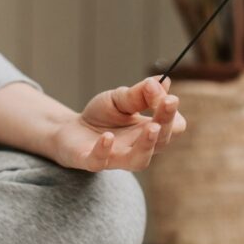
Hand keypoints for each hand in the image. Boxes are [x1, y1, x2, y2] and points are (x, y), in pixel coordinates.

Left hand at [49, 76, 186, 171]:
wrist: (70, 129)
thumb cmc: (102, 116)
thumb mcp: (120, 99)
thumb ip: (139, 93)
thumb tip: (162, 81)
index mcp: (149, 131)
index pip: (173, 127)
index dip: (172, 112)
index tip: (167, 95)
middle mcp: (137, 148)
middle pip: (162, 142)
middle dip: (167, 122)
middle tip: (167, 103)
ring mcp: (115, 157)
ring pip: (139, 161)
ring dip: (147, 145)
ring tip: (152, 127)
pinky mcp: (91, 161)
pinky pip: (100, 162)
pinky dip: (104, 150)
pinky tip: (107, 136)